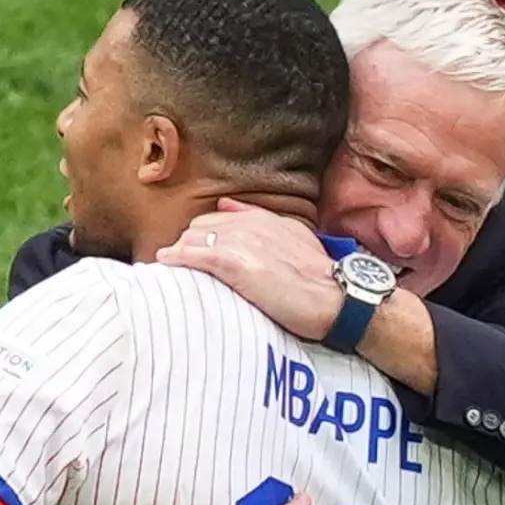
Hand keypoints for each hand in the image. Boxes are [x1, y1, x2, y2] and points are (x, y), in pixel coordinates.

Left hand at [156, 198, 341, 341]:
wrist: (338, 297)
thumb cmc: (321, 278)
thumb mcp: (296, 239)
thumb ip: (262, 222)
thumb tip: (227, 207)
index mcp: (265, 219)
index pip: (218, 219)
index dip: (202, 236)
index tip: (193, 251)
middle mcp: (250, 225)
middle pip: (200, 227)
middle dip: (187, 244)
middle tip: (178, 263)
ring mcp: (241, 242)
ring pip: (193, 239)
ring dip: (178, 253)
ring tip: (166, 268)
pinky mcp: (234, 263)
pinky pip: (194, 255)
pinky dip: (176, 259)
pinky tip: (165, 264)